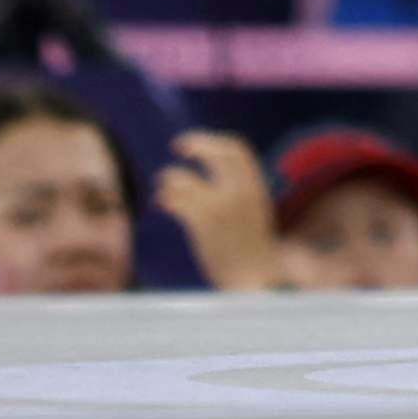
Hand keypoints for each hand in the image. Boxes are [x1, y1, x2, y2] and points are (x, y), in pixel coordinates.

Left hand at [153, 129, 281, 293]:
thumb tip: (213, 172)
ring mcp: (220, 207)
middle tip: (178, 146)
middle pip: (214, 153)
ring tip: (163, 183)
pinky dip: (166, 198)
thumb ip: (239, 189)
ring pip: (187, 178)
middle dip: (195, 143)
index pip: (237, 149)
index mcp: (256, 186)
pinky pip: (177, 201)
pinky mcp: (202, 224)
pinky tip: (161, 202)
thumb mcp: (255, 210)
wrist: (253, 279)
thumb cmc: (251, 248)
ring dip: (171, 177)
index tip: (200, 142)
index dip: (216, 140)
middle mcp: (239, 191)